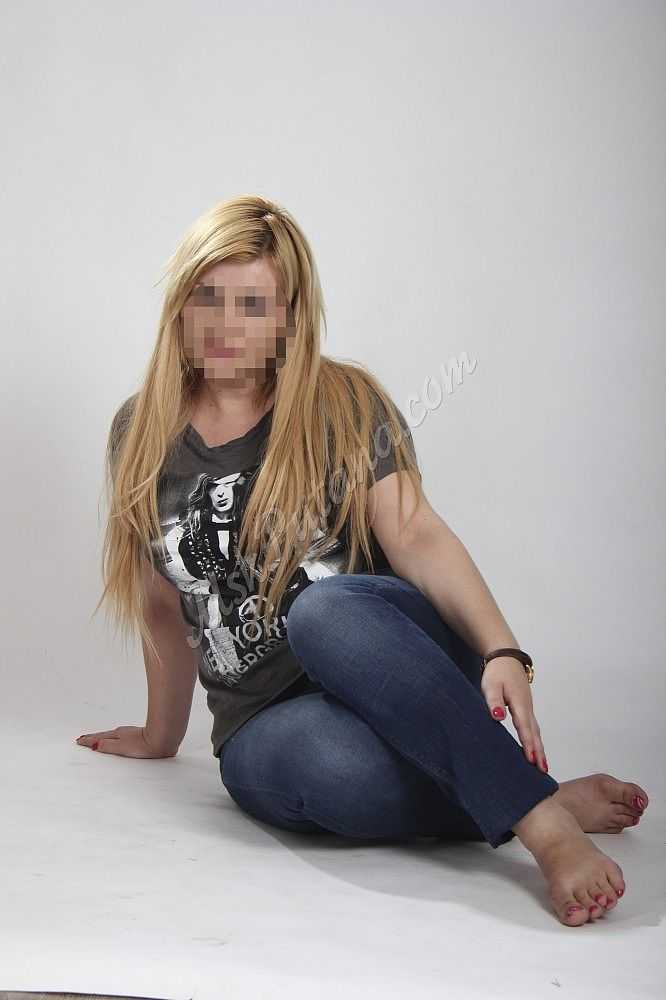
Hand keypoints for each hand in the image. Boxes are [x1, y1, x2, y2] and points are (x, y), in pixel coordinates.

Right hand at [75, 725, 177, 758]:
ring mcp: (130, 733)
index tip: (79, 741)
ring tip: (94, 739)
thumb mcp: (123, 747)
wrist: (164, 740)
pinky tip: (115, 738)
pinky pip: (119, 735)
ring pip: (111, 734)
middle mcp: (123, 732)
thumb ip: (108, 746)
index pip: (98, 738)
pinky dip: (111, 737)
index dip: (88, 741)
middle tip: (82, 739)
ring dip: (101, 736)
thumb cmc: (146, 745)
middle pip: (103, 735)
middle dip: (92, 737)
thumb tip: (93, 745)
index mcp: (117, 735)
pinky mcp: (138, 735)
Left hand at [480, 657, 547, 772]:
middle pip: (535, 733)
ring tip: (543, 765)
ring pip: (535, 731)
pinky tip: (535, 749)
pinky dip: (535, 739)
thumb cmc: (498, 672)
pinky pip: (532, 727)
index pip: (524, 727)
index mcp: (519, 703)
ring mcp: (528, 708)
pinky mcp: (526, 708)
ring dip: (540, 748)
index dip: (528, 744)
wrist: (507, 657)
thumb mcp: (491, 684)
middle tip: (543, 770)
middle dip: (539, 752)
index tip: (532, 760)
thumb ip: (494, 701)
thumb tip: (498, 716)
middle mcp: (527, 708)